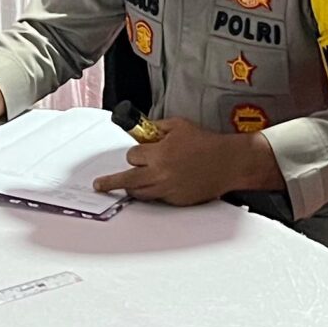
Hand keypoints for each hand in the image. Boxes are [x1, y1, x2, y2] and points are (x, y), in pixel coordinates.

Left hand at [93, 119, 279, 205]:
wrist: (227, 162)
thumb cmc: (207, 144)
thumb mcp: (179, 126)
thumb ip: (157, 127)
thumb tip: (144, 130)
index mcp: (159, 153)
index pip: (132, 156)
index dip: (136, 153)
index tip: (140, 152)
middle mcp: (160, 173)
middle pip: (126, 180)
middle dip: (110, 182)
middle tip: (99, 185)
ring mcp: (168, 189)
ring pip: (139, 193)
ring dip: (133, 187)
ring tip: (125, 186)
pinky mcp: (176, 200)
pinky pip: (157, 198)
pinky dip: (154, 192)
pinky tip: (158, 185)